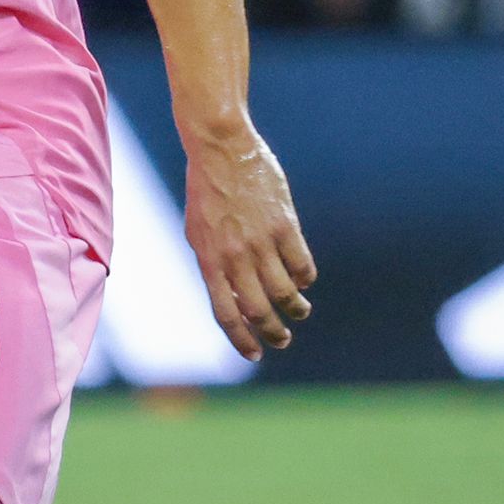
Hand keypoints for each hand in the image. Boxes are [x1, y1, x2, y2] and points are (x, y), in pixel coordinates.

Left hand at [184, 119, 314, 359]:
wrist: (220, 149)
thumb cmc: (206, 193)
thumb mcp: (198, 233)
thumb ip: (215, 268)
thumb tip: (235, 303)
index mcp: (209, 260)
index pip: (226, 314)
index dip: (241, 340)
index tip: (254, 355)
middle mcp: (235, 256)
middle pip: (258, 310)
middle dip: (273, 332)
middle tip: (282, 340)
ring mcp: (261, 241)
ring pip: (285, 292)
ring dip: (296, 309)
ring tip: (300, 312)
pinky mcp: (285, 224)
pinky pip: (302, 264)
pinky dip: (305, 278)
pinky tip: (304, 281)